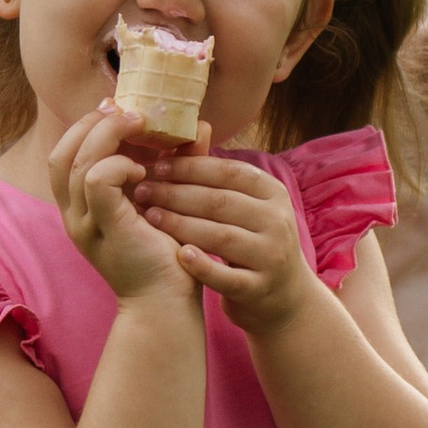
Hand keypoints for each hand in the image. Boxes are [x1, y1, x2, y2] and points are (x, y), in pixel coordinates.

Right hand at [50, 106, 195, 302]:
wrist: (167, 304)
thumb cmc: (168, 255)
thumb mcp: (165, 199)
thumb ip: (175, 162)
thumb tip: (198, 124)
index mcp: (81, 209)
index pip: (64, 155)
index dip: (86, 128)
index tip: (118, 110)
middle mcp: (74, 216)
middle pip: (62, 153)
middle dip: (92, 123)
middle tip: (126, 110)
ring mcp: (85, 224)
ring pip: (77, 161)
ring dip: (108, 136)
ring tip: (139, 128)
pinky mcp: (106, 228)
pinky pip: (98, 180)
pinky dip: (119, 164)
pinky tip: (144, 172)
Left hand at [135, 154, 319, 333]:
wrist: (284, 297)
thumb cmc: (254, 242)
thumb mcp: (247, 206)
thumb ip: (220, 176)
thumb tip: (191, 130)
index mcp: (273, 194)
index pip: (228, 172)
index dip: (190, 167)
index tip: (156, 165)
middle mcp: (277, 221)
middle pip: (220, 201)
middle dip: (177, 193)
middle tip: (143, 190)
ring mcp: (270, 256)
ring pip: (221, 235)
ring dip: (181, 224)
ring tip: (150, 217)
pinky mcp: (259, 288)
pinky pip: (226, 276)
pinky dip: (202, 265)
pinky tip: (178, 255)